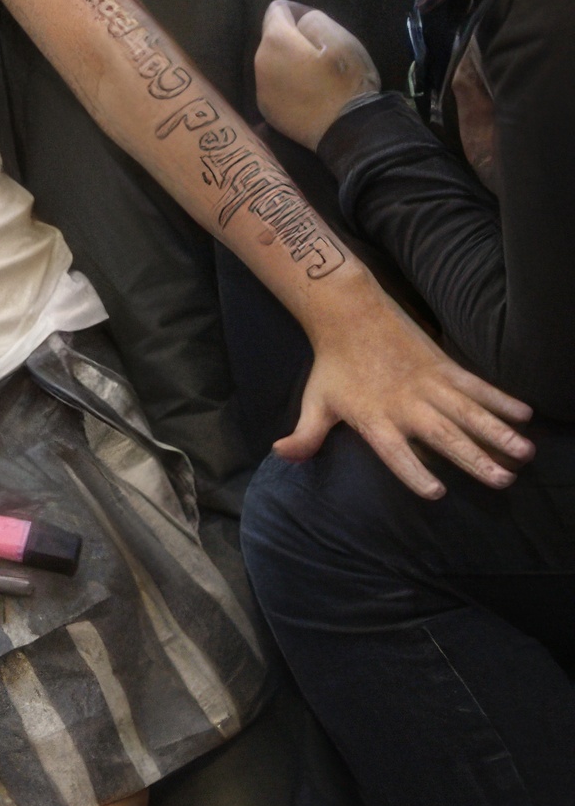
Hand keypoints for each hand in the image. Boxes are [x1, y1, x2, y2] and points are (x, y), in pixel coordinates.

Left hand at [256, 0, 380, 149]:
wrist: (347, 131)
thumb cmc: (347, 81)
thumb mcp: (340, 38)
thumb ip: (312, 19)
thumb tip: (297, 21)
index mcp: (275, 42)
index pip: (276, 10)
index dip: (298, 11)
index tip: (318, 25)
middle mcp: (259, 64)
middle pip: (272, 37)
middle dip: (292, 37)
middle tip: (322, 50)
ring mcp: (261, 91)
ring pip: (272, 63)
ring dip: (289, 61)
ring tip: (316, 72)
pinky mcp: (267, 111)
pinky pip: (274, 85)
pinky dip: (287, 82)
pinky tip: (309, 92)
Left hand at [285, 276, 533, 498]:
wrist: (349, 313)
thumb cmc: (332, 366)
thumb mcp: (314, 402)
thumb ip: (305, 435)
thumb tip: (281, 455)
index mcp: (375, 418)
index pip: (396, 453)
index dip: (414, 472)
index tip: (437, 492)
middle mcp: (406, 404)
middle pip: (444, 436)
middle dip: (474, 458)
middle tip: (502, 480)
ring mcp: (429, 384)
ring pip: (469, 412)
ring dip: (498, 432)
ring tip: (524, 452)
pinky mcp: (444, 366)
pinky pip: (476, 385)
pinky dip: (500, 399)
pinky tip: (525, 414)